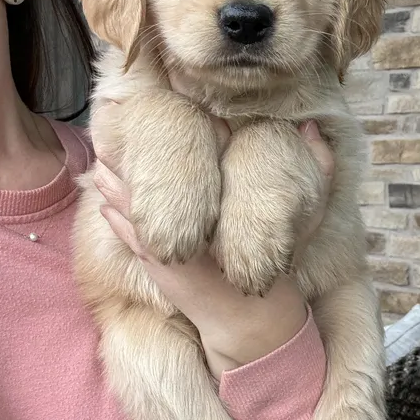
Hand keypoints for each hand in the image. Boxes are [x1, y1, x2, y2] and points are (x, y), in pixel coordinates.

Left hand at [93, 117, 333, 377]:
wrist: (254, 316)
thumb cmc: (282, 260)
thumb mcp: (306, 213)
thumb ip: (318, 166)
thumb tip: (309, 126)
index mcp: (229, 190)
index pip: (199, 147)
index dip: (181, 122)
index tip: (165, 102)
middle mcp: (198, 207)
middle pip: (159, 164)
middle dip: (138, 142)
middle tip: (118, 113)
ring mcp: (170, 233)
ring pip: (135, 192)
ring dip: (118, 169)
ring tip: (103, 144)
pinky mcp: (153, 256)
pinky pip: (126, 224)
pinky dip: (112, 203)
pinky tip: (102, 185)